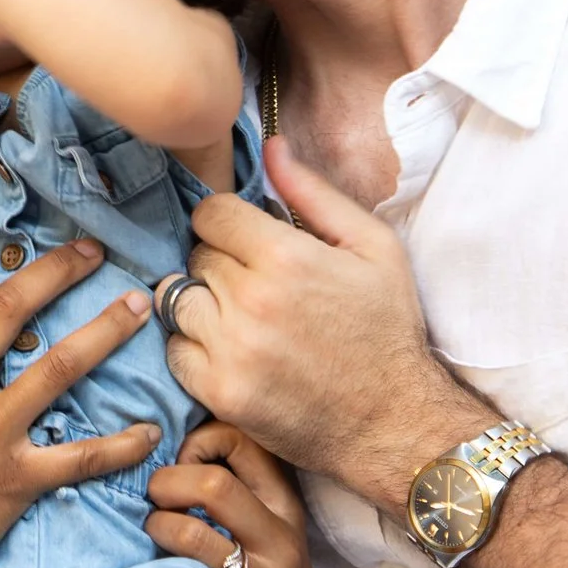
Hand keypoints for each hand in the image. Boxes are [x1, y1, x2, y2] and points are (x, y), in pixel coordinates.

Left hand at [145, 421, 323, 567]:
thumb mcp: (262, 533)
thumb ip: (233, 491)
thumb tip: (169, 441)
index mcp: (285, 503)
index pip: (244, 438)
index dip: (199, 440)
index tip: (180, 464)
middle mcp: (283, 529)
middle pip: (218, 471)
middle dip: (170, 475)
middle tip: (156, 497)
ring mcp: (267, 567)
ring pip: (205, 502)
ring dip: (161, 510)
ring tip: (154, 525)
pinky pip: (193, 550)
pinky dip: (162, 539)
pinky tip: (157, 555)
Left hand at [163, 136, 497, 506]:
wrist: (393, 421)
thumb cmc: (387, 329)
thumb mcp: (372, 248)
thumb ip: (313, 193)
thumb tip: (270, 145)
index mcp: (285, 256)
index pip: (210, 214)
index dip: (228, 224)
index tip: (246, 242)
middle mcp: (250, 300)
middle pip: (196, 257)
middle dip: (220, 265)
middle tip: (256, 286)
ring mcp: (230, 350)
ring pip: (179, 301)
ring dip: (204, 305)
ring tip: (242, 319)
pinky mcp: (218, 392)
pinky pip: (175, 350)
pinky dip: (194, 348)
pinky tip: (232, 351)